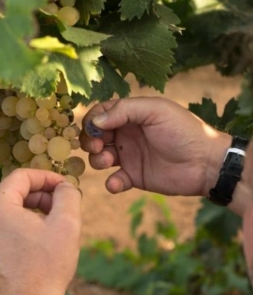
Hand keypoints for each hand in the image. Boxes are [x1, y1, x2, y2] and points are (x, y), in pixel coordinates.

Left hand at [0, 169, 81, 294]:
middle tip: (61, 206)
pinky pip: (1, 230)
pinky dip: (20, 229)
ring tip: (52, 225)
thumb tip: (65, 187)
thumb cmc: (47, 266)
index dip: (46, 177)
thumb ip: (67, 195)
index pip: (21, 177)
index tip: (64, 187)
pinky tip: (39, 243)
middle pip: (12, 193)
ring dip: (30, 212)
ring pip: (7, 213)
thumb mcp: (66, 223)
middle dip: (40, 196)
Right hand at [80, 96, 230, 197]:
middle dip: (90, 141)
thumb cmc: (182, 130)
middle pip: (94, 136)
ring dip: (97, 160)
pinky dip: (111, 183)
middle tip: (98, 147)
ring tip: (109, 162)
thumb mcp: (155, 110)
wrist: (205, 163)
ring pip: (99, 158)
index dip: (91, 121)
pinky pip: (114, 181)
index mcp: (130, 115)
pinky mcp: (134, 177)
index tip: (93, 130)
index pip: (100, 114)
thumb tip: (95, 122)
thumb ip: (123, 111)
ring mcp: (129, 156)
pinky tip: (118, 183)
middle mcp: (126, 135)